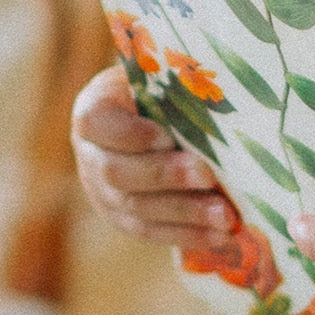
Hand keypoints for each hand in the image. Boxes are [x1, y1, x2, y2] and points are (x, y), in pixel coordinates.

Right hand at [69, 65, 239, 253]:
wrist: (151, 120)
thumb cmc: (164, 92)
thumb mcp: (163, 79)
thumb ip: (178, 88)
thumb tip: (213, 98)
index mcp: (94, 111)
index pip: (97, 123)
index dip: (130, 134)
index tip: (166, 136)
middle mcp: (90, 155)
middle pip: (119, 173)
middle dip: (166, 176)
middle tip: (207, 176)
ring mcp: (102, 193)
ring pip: (138, 209)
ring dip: (185, 213)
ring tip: (225, 215)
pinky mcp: (123, 219)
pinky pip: (153, 232)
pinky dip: (189, 234)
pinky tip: (222, 236)